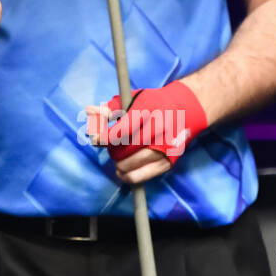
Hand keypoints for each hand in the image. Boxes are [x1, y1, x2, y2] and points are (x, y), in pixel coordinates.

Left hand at [85, 81, 208, 183]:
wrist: (186, 109)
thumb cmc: (153, 103)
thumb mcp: (133, 98)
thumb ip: (110, 107)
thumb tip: (89, 111)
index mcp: (146, 111)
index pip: (120, 131)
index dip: (103, 138)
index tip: (96, 140)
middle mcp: (157, 129)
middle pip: (125, 148)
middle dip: (112, 151)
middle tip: (109, 149)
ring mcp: (165, 146)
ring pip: (134, 163)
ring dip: (119, 165)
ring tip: (116, 161)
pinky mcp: (170, 160)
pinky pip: (145, 175)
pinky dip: (130, 177)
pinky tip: (122, 173)